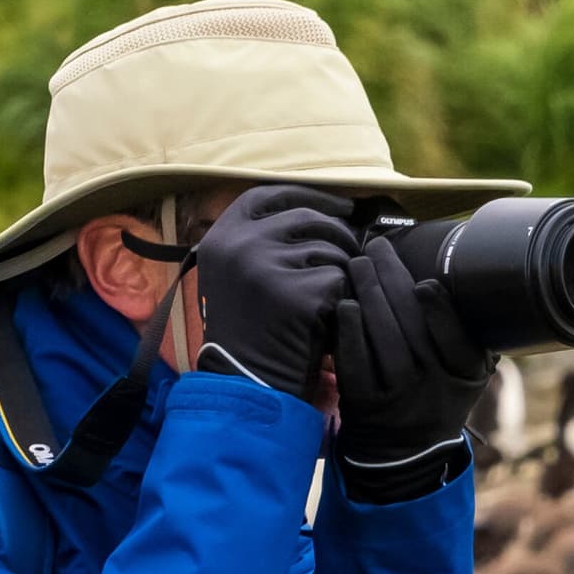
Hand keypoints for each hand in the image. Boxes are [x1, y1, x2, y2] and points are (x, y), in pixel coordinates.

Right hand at [188, 186, 357, 396]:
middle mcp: (239, 245)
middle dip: (339, 232)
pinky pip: (339, 277)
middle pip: (307, 217)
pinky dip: (342, 295)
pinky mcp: (297, 293)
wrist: (247, 380)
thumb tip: (319, 207)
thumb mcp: (239, 273)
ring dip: (342, 268)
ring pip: (329, 247)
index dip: (307, 194)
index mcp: (221, 237)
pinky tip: (328, 314)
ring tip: (331, 294)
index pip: (268, 194)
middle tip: (352, 252)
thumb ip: (262, 239)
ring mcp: (266, 267)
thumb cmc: (254, 326)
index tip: (338, 204)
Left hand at [331, 240, 491, 496]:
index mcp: (465, 377)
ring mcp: (398, 399)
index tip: (425, 282)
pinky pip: (356, 363)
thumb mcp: (465, 377)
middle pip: (414, 328)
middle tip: (377, 248)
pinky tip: (345, 304)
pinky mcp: (365, 406)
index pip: (457, 341)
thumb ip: (465, 337)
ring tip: (357, 264)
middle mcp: (434, 390)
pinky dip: (350, 331)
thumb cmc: (435, 397)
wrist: (404, 456)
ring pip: (384, 340)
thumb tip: (452, 275)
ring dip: (369, 294)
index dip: (441, 312)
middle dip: (393, 281)